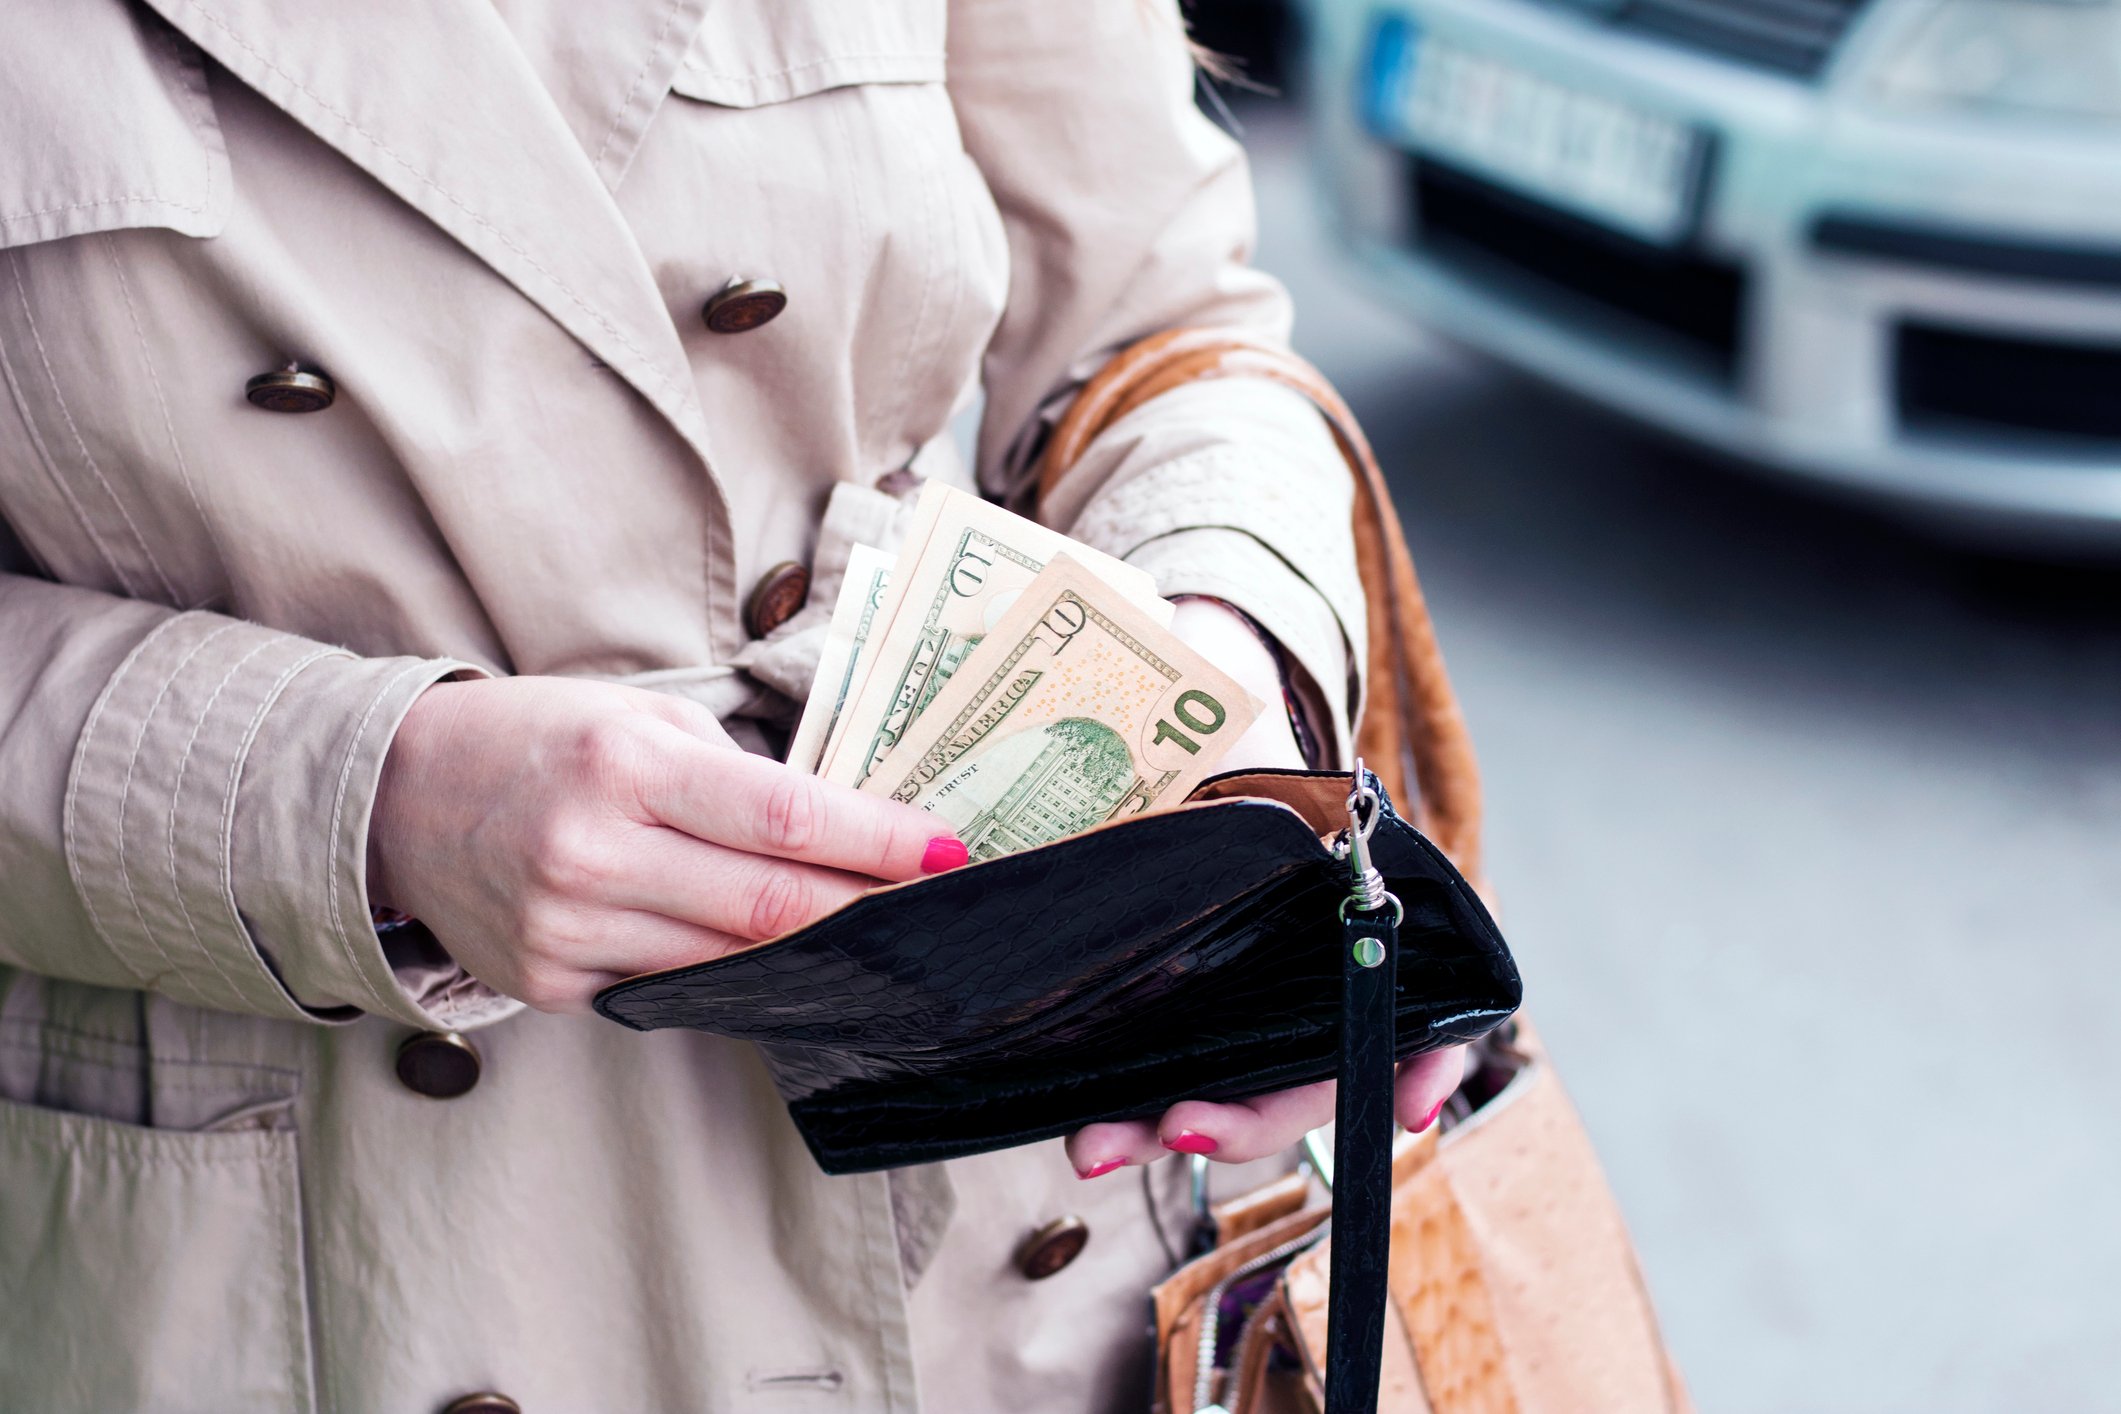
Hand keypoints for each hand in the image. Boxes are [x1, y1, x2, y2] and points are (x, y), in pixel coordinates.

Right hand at [367, 676, 964, 1011]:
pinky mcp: (549, 983)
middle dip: (868, 910)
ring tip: (879, 936)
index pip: (782, 816)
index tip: (949, 850)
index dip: (877, 840)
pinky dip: (732, 975)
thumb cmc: (542, 740)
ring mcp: (565, 929)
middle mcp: (589, 851)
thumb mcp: (637, 718)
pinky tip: (780, 962)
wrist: (396, 797)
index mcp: (621, 763)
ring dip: (814, 953)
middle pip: (769, 905)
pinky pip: (672, 988)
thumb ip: (736, 775)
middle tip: (940, 909)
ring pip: (730, 960)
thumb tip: (850, 829)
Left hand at [1064, 599, 1466, 1178]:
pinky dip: (1141, 1105)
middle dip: (1248, 1114)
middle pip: (1306, 1065)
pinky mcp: (1171, 987)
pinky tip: (1101, 1135)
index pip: (1420, 990)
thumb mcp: (1231, 683)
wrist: (1165, 693)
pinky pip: (1169, 1062)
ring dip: (1171, 1124)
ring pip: (1233, 1082)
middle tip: (1176, 1126)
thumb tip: (1183, 640)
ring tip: (1091, 1145)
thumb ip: (1227, 682)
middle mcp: (1310, 949)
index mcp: (1350, 887)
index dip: (1423, 1054)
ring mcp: (1244, 978)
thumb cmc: (1217, 689)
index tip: (1408, 1105)